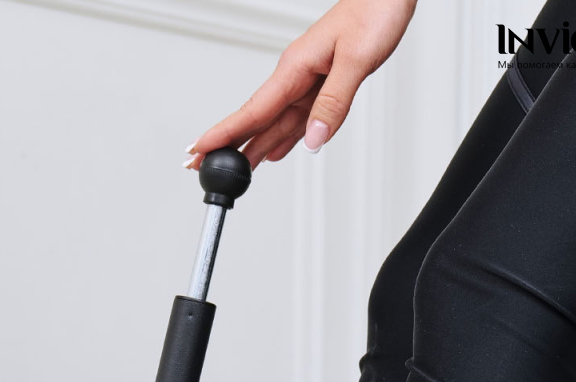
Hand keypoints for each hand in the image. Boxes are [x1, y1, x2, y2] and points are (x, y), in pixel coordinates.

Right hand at [186, 0, 417, 168]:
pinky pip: (296, 118)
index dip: (225, 133)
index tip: (200, 149)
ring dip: (253, 147)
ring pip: (274, 122)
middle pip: (256, 119)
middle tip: (200, 167)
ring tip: (234, 172)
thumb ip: (333, 102)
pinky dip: (283, 138)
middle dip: (228, 145)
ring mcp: (307, 81)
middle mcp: (295, 75)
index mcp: (295, 66)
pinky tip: (275, 152)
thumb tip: (313, 139)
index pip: (253, 108)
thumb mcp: (356, 60)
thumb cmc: (375, 13)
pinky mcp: (321, 83)